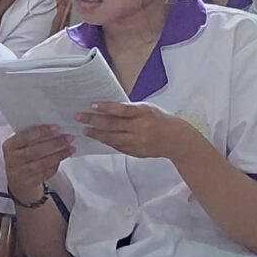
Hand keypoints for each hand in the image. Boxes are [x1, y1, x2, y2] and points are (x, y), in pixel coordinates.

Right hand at [3, 125, 74, 208]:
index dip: (41, 132)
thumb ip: (33, 137)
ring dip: (59, 155)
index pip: (25, 137)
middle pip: (36, 151)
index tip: (57, 127)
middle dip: (55, 144)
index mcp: (9, 146)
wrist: (18, 183)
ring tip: (71, 148)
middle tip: (69, 138)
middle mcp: (12, 160)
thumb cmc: (22, 158)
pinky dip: (56, 165)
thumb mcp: (21, 146)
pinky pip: (46, 173)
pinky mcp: (29, 183)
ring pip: (43, 163)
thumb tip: (56, 129)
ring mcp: (20, 173)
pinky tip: (63, 158)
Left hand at [76, 102, 195, 164]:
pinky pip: (117, 146)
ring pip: (112, 138)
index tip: (92, 105)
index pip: (121, 109)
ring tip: (86, 130)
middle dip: (94, 121)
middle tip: (79, 117)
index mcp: (144, 112)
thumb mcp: (148, 109)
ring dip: (97, 134)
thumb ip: (130, 110)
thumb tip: (108, 108)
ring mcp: (137, 141)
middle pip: (113, 124)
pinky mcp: (135, 152)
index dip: (106, 107)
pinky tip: (99, 138)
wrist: (176, 140)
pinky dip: (107, 142)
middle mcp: (140, 127)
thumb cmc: (161, 120)